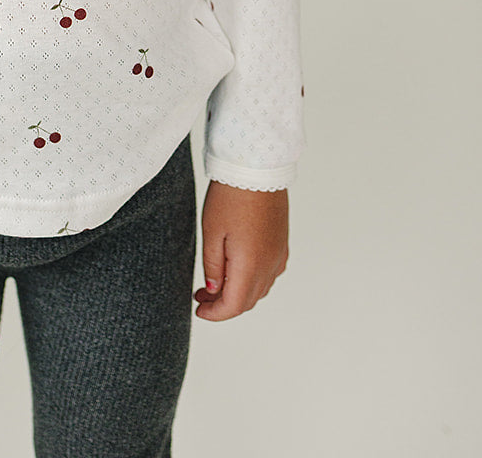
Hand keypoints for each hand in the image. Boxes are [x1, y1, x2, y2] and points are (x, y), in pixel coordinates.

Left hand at [193, 181, 288, 320]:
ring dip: (238, 292)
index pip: (234, 306)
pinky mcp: (282, 243)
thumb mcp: (212, 232)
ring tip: (214, 283)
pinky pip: (269, 273)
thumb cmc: (231, 196)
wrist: (257, 167)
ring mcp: (279, 254)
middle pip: (248, 301)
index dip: (215, 314)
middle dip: (223, 305)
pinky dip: (252, 280)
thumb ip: (213, 266)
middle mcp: (270, 265)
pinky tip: (236, 268)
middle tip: (201, 296)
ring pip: (259, 289)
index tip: (199, 310)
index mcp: (251, 265)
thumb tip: (214, 291)